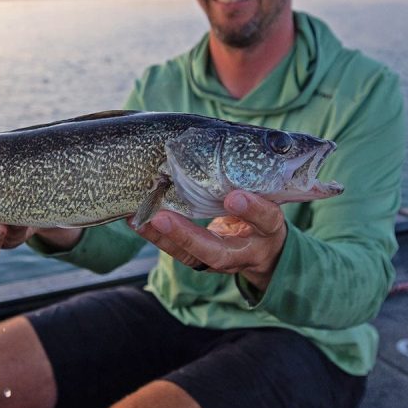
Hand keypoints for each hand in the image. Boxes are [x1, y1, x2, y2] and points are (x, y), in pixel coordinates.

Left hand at [132, 191, 286, 292]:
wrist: (264, 251)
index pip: (266, 220)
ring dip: (165, 239)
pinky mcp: (203, 261)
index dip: (252, 210)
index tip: (234, 196)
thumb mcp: (270, 197)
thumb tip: (233, 145)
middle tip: (163, 219)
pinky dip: (158, 238)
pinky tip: (138, 222)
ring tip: (142, 219)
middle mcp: (246, 252)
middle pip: (218, 253)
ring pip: (193, 257)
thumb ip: (256, 182)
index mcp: (269, 231)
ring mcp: (223, 261)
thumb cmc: (264, 212)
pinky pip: (179, 254)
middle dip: (190, 237)